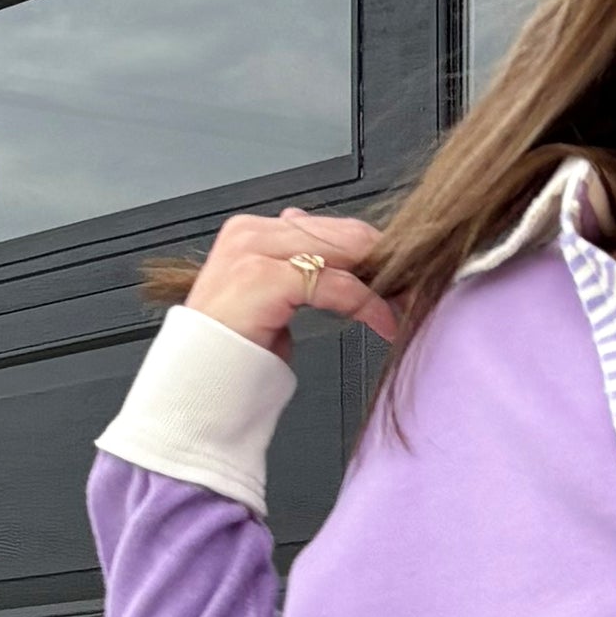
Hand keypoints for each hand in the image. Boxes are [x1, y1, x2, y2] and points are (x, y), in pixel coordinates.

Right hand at [184, 205, 401, 352]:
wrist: (198, 390)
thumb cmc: (232, 354)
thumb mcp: (268, 300)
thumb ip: (294, 268)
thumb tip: (325, 250)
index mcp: (251, 232)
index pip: (330, 226)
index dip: (373, 250)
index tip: (404, 275)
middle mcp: (250, 233)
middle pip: (342, 232)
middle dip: (387, 260)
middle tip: (418, 288)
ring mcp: (253, 251)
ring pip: (344, 251)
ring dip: (385, 280)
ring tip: (407, 304)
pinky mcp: (264, 278)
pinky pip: (335, 285)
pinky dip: (368, 304)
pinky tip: (385, 323)